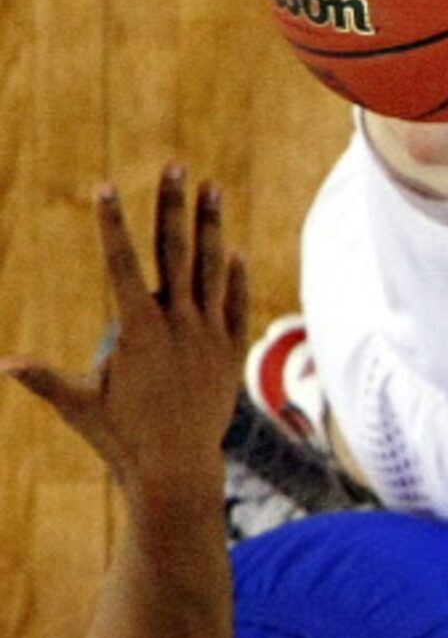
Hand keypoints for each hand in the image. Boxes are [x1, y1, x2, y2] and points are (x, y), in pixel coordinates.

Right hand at [4, 168, 247, 491]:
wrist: (178, 471)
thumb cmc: (121, 439)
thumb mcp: (77, 405)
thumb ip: (43, 378)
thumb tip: (1, 363)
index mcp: (139, 331)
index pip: (123, 264)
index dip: (114, 223)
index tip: (107, 186)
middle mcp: (179, 326)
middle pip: (175, 253)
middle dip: (172, 206)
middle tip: (175, 166)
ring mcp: (210, 337)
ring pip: (211, 269)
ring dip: (212, 227)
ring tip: (213, 187)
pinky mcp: (231, 353)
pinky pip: (234, 306)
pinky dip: (234, 277)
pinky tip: (234, 250)